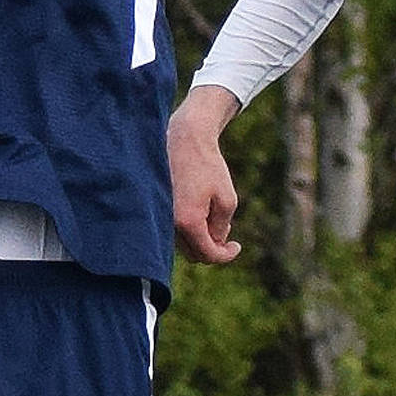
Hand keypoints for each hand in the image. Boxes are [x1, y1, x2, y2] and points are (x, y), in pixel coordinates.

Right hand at [168, 91, 241, 263]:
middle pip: (194, 254)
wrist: (185, 141)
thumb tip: (214, 243)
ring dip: (201, 238)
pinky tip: (201, 210)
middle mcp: (170, 223)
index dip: (225, 255)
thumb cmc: (208, 167)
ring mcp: (162, 217)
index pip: (207, 254)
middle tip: (227, 232)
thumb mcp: (227, 198)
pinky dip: (190, 229)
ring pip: (184, 243)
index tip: (237, 246)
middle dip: (212, 248)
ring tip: (214, 215)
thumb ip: (222, 227)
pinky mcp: (159, 209)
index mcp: (188, 222)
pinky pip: (176, 231)